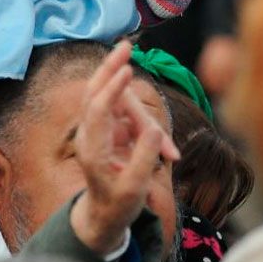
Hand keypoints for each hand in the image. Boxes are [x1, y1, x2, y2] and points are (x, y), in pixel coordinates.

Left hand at [70, 41, 179, 253]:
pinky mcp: (112, 128)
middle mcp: (91, 134)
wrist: (103, 216)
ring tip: (171, 154)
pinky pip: (134, 118)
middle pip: (97, 91)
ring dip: (150, 121)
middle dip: (112, 68)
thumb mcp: (134, 189)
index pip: (97, 109)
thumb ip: (143, 157)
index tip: (126, 68)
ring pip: (124, 107)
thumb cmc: (117, 205)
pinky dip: (151, 128)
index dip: (111, 88)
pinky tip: (167, 153)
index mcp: (92, 150)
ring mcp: (101, 129)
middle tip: (127, 45)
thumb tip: (154, 129)